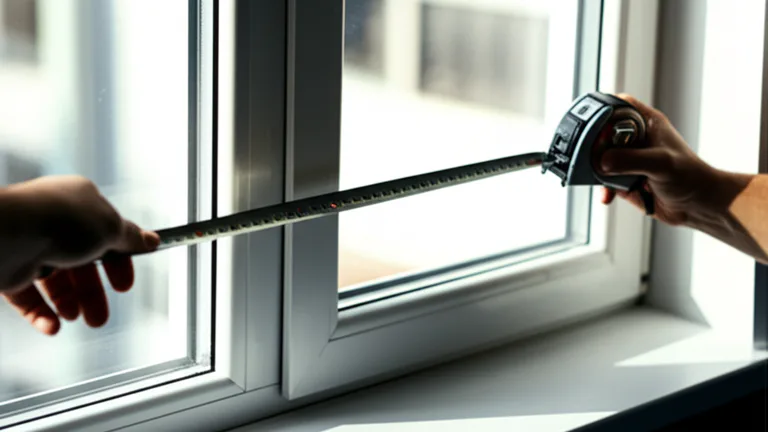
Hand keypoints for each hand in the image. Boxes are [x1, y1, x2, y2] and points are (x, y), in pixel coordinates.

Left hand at [1, 175, 159, 334]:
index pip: (106, 235)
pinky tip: (53, 325)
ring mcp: (30, 246)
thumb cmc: (60, 222)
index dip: (119, 262)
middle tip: (101, 316)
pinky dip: (42, 313)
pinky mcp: (9, 270)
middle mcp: (54, 222)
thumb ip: (131, 237)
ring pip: (56, 282)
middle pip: (82, 264)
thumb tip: (152, 240)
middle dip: (93, 294)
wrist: (10, 235)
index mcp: (79, 202)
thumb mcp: (110, 228)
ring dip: (70, 304)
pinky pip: (28, 297)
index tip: (125, 284)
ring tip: (79, 319)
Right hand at [599, 94, 718, 225]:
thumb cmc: (690, 176)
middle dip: (592, 146)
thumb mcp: (660, 164)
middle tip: (587, 156)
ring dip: (595, 170)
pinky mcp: (623, 179)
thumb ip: (630, 160)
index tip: (588, 122)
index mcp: (646, 124)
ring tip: (600, 180)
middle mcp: (634, 139)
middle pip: (603, 133)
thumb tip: (602, 162)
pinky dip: (602, 189)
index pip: (619, 106)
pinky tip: (607, 197)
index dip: (603, 110)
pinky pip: (604, 180)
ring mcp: (628, 160)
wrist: (696, 206)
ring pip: (600, 158)